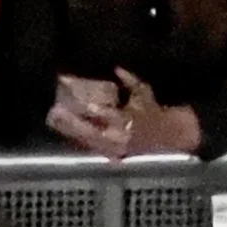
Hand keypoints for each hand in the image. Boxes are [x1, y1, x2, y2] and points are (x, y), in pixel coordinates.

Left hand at [48, 67, 198, 157]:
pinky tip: (68, 136)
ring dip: (71, 133)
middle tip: (54, 112)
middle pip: (87, 130)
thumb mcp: (145, 93)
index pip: (98, 110)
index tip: (68, 93)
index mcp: (124, 119)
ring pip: (87, 142)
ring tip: (54, 123)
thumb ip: (129, 81)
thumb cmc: (157, 113)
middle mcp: (117, 136)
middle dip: (69, 121)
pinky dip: (81, 143)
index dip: (81, 102)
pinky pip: (93, 150)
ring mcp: (114, 149)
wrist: (173, 138)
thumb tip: (117, 69)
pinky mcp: (114, 157)